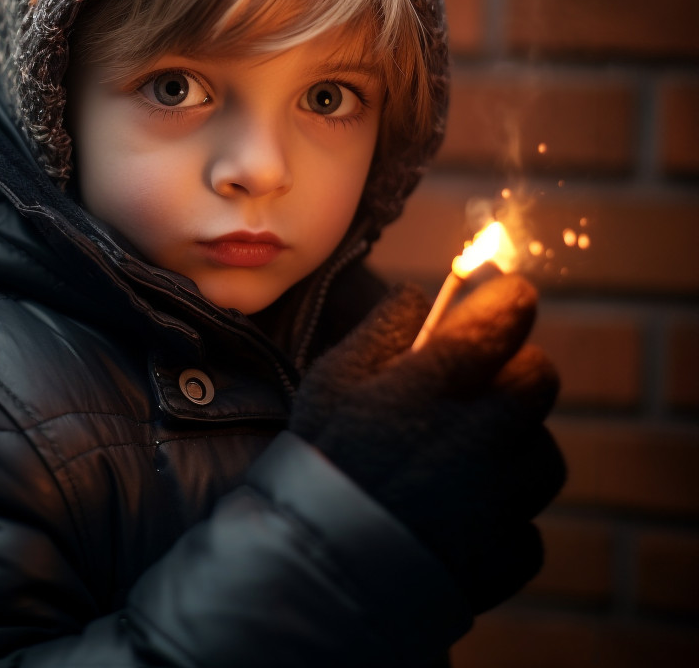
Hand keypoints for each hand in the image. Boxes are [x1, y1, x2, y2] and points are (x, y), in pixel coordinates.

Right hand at [292, 275, 565, 612]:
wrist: (319, 567)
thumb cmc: (323, 459)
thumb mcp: (335, 377)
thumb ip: (384, 326)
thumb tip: (420, 293)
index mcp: (438, 383)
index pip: (508, 314)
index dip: (507, 299)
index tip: (501, 297)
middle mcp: (482, 436)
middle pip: (540, 378)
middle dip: (515, 370)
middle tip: (477, 385)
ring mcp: (501, 498)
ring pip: (543, 453)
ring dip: (514, 447)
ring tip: (462, 457)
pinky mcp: (509, 553)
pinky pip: (529, 521)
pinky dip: (504, 516)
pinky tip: (458, 514)